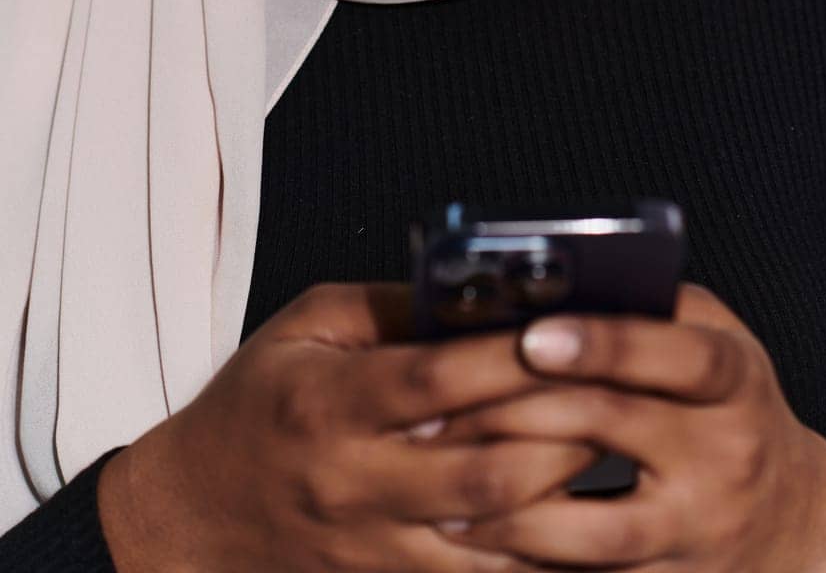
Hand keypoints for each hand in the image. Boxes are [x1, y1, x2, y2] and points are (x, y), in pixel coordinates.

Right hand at [96, 281, 598, 572]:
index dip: (506, 358)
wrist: (190, 519)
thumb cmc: (255, 405)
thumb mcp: (305, 327)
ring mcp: (375, 546)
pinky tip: (581, 520)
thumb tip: (474, 291)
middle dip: (560, 434)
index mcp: (331, 404)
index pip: (435, 380)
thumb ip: (389, 307)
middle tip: (621, 394)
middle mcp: (356, 482)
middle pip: (481, 470)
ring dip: (561, 497)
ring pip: (491, 536)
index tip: (565, 329)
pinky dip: (533, 553)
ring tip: (619, 450)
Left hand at [419, 282, 825, 572]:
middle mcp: (725, 454)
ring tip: (444, 484)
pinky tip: (473, 539)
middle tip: (440, 406)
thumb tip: (552, 283)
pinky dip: (526, 560)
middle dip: (519, 412)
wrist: (795, 519)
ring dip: (511, 508)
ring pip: (594, 528)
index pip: (676, 354)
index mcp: (736, 378)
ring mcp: (699, 530)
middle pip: (613, 426)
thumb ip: (651, 309)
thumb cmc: (730, 404)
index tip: (532, 335)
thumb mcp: (714, 340)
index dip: (604, 343)